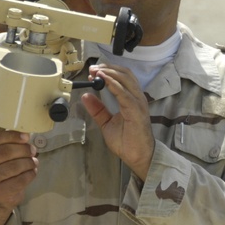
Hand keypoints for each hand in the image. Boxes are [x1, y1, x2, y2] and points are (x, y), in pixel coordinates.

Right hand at [0, 129, 37, 210]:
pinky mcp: (0, 192)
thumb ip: (6, 143)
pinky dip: (31, 173)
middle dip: (23, 149)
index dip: (13, 136)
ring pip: (14, 166)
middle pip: (5, 152)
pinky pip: (21, 180)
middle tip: (33, 150)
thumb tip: (25, 135)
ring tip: (34, 162)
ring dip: (29, 162)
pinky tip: (32, 171)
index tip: (26, 137)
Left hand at [80, 64, 155, 179]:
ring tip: (96, 71)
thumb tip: (85, 96)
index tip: (92, 72)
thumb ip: (97, 109)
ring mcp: (138, 103)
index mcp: (132, 99)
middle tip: (92, 68)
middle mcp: (137, 98)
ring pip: (125, 79)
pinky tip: (103, 80)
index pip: (122, 78)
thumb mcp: (106, 123)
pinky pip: (124, 92)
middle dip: (108, 68)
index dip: (108, 72)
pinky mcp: (136, 110)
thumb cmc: (127, 142)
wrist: (138, 156)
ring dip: (109, 73)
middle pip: (125, 74)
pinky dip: (113, 84)